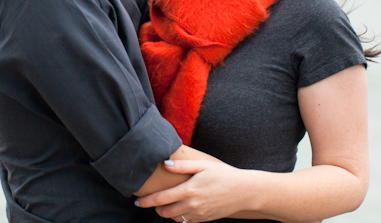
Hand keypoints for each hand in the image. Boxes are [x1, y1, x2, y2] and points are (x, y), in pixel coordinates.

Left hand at [134, 160, 249, 221]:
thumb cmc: (223, 174)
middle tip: (152, 200)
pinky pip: (186, 222)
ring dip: (167, 212)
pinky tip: (181, 207)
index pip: (161, 199)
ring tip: (167, 202)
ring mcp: (198, 214)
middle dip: (155, 207)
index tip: (137, 201)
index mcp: (189, 190)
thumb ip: (183, 166)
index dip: (146, 201)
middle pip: (164, 212)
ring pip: (174, 218)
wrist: (243, 191)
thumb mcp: (203, 165)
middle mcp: (192, 205)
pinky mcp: (204, 219)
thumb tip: (165, 163)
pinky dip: (179, 216)